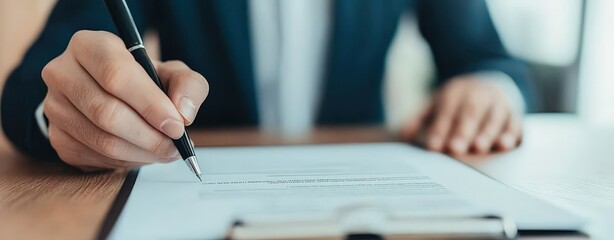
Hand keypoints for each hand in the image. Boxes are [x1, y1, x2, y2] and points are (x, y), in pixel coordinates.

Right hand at [41, 30, 208, 170]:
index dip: (150, 104)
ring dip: (142, 153)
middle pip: (107, 112)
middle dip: (149, 136)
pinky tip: (142, 153)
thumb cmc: (146, 81)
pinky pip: (95, 158)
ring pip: (102, 141)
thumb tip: (183, 114)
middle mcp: (62, 73)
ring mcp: (54, 107)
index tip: (177, 126)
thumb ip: (189, 86)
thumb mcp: (173, 73)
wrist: (117, 96)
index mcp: (89, 45)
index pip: (116, 75)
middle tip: (175, 146)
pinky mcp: (57, 137)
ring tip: (165, 152)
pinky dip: (126, 163)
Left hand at [401, 75, 522, 155]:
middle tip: (455, 149)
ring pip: (493, 116)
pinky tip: (505, 145)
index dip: (440, 128)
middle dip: (463, 131)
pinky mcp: (514, 112)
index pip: (446, 110)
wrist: (490, 83)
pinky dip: (511, 133)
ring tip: (480, 148)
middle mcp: (478, 94)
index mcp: (456, 91)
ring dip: (487, 132)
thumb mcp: (436, 104)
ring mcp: (498, 102)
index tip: (433, 146)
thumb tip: (404, 135)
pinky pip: (515, 121)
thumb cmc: (457, 101)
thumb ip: (419, 118)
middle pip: (470, 112)